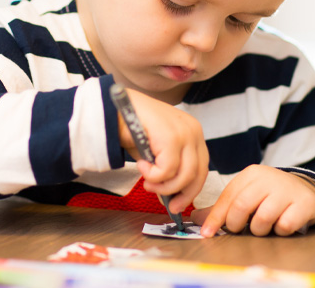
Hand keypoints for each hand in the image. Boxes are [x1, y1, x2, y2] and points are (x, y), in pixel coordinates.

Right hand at [117, 88, 208, 214]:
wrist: (113, 109)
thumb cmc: (131, 128)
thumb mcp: (155, 152)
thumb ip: (168, 170)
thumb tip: (173, 197)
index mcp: (192, 132)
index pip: (202, 168)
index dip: (191, 189)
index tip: (178, 205)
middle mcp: (193, 131)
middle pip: (199, 174)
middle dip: (183, 194)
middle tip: (168, 205)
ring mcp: (185, 133)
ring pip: (184, 175)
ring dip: (163, 186)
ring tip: (147, 182)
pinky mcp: (172, 137)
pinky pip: (167, 170)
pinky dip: (153, 175)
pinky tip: (141, 165)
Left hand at [191, 165, 314, 236]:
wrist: (306, 192)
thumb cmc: (270, 196)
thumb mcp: (247, 195)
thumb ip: (223, 207)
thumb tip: (195, 219)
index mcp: (251, 174)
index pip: (228, 197)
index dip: (216, 218)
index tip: (207, 234)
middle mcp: (269, 178)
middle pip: (242, 206)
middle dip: (236, 225)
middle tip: (241, 229)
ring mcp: (287, 190)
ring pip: (262, 219)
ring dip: (260, 230)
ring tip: (264, 226)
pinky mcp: (303, 204)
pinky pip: (284, 225)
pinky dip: (280, 230)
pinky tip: (282, 224)